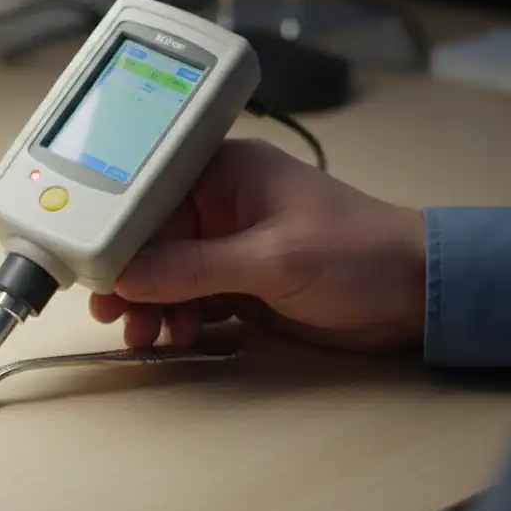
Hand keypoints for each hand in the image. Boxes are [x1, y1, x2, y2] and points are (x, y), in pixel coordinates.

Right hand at [92, 139, 426, 352]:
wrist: (418, 297)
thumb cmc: (357, 254)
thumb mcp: (273, 260)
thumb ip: (196, 268)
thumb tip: (128, 277)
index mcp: (228, 173)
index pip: (152, 189)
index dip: (118, 224)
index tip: (92, 260)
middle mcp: (222, 205)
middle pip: (153, 237)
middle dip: (130, 275)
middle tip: (109, 311)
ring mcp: (231, 247)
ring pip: (167, 273)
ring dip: (151, 304)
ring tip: (143, 335)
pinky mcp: (241, 285)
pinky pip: (190, 298)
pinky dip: (177, 318)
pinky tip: (173, 337)